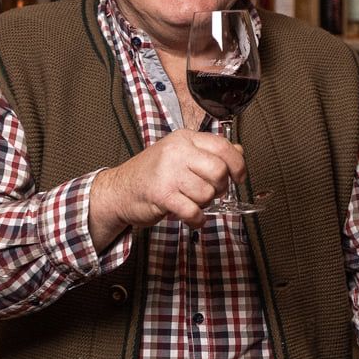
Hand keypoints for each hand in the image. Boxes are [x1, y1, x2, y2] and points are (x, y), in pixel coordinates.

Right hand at [89, 128, 243, 239]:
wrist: (118, 190)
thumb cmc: (151, 174)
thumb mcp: (181, 155)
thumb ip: (209, 153)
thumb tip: (239, 152)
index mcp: (184, 139)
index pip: (223, 146)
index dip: (238, 164)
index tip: (239, 177)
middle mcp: (177, 152)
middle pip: (219, 171)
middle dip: (220, 187)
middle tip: (208, 191)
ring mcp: (168, 172)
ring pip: (207, 193)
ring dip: (203, 204)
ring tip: (189, 200)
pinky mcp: (162, 194)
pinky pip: (193, 211)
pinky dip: (197, 219)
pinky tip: (192, 217)